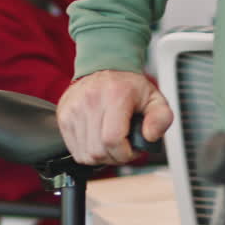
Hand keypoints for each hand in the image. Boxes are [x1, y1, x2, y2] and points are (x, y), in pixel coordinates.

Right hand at [57, 70, 172, 164]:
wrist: (105, 67)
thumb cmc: (130, 87)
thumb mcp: (155, 99)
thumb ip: (161, 119)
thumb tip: (149, 136)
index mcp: (115, 95)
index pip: (112, 140)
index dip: (126, 153)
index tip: (133, 148)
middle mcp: (90, 100)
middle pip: (98, 151)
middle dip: (115, 157)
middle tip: (124, 146)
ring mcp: (73, 109)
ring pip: (86, 154)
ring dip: (101, 156)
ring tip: (111, 142)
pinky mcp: (63, 116)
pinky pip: (75, 150)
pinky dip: (88, 152)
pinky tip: (98, 140)